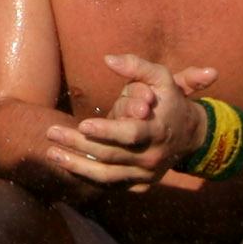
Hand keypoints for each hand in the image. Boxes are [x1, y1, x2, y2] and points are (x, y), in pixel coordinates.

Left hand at [43, 56, 218, 187]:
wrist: (191, 134)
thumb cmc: (169, 100)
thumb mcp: (162, 77)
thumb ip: (137, 66)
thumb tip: (108, 59)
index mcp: (158, 130)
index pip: (130, 134)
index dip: (106, 131)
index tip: (82, 124)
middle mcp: (152, 156)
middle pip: (111, 155)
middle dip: (79, 144)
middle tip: (50, 132)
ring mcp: (146, 174)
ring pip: (108, 176)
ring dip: (77, 166)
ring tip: (51, 153)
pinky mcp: (140, 183)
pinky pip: (111, 184)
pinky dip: (88, 177)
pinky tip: (67, 165)